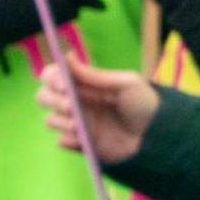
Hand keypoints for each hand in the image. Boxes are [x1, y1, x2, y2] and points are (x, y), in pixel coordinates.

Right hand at [39, 50, 160, 162]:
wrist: (156, 135)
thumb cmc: (144, 104)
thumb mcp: (125, 83)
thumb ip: (95, 74)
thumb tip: (68, 56)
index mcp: (84, 84)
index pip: (51, 76)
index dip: (51, 78)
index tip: (63, 84)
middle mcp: (75, 102)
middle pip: (43, 96)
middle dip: (52, 100)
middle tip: (70, 105)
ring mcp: (77, 123)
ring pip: (49, 120)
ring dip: (61, 121)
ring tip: (80, 125)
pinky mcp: (81, 143)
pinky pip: (61, 141)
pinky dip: (69, 140)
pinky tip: (84, 139)